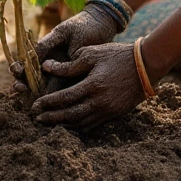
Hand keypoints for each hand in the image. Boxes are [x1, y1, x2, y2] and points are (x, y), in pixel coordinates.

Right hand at [12, 5, 120, 93]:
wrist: (101, 26)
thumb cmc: (82, 27)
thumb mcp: (63, 33)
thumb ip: (49, 46)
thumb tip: (41, 63)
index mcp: (45, 51)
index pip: (28, 61)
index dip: (19, 68)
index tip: (15, 70)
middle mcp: (51, 64)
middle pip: (32, 77)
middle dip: (22, 83)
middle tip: (18, 88)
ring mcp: (61, 73)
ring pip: (44, 86)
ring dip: (34, 93)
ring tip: (26, 98)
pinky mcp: (73, 80)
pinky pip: (62, 90)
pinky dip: (53, 97)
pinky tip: (48, 103)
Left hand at [30, 42, 146, 128]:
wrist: (145, 65)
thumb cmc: (117, 55)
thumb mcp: (92, 54)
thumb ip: (69, 65)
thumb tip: (47, 67)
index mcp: (93, 85)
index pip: (65, 98)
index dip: (49, 103)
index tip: (36, 105)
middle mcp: (100, 101)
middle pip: (71, 115)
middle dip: (53, 118)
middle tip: (38, 119)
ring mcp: (109, 110)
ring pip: (82, 123)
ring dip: (64, 124)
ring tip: (51, 122)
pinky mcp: (115, 114)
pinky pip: (93, 124)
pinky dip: (79, 126)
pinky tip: (70, 123)